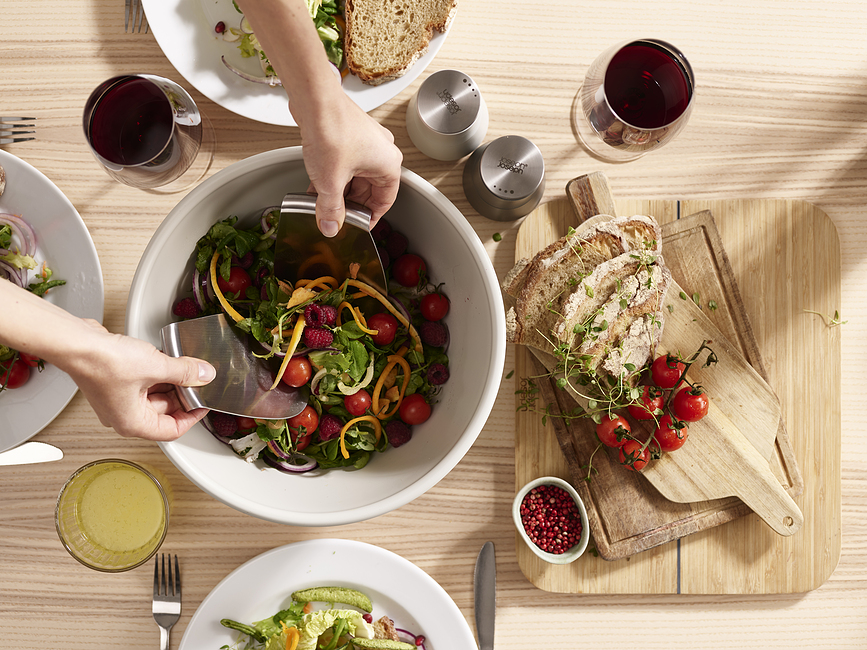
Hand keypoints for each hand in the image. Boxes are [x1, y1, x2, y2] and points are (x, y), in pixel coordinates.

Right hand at [64, 320, 215, 440]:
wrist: (77, 343)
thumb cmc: (104, 363)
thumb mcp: (157, 367)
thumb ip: (185, 372)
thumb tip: (204, 375)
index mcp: (133, 423)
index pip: (172, 430)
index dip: (193, 417)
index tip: (205, 404)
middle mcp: (124, 415)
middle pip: (165, 411)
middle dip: (183, 393)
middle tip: (197, 378)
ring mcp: (118, 399)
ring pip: (155, 395)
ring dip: (171, 381)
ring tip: (183, 365)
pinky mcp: (116, 383)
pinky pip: (144, 382)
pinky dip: (157, 373)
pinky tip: (166, 359)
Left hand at [293, 91, 402, 236]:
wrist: (315, 99)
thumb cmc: (332, 129)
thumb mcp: (330, 182)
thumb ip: (331, 209)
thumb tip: (331, 226)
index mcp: (388, 164)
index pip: (385, 201)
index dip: (369, 218)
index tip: (357, 226)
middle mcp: (381, 152)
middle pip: (368, 189)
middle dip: (348, 205)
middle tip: (334, 217)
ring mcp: (366, 141)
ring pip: (355, 176)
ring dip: (338, 191)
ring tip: (321, 202)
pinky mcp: (350, 134)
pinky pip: (345, 163)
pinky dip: (333, 175)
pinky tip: (316, 184)